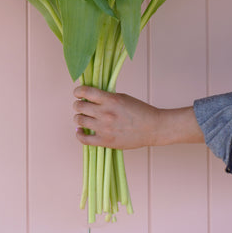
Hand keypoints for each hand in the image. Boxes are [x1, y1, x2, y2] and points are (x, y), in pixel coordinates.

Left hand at [72, 86, 203, 149]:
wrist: (153, 128)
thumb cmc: (140, 111)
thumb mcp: (123, 97)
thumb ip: (106, 97)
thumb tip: (89, 97)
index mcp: (111, 100)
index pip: (85, 92)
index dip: (78, 91)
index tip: (77, 92)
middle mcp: (105, 113)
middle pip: (79, 106)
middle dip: (78, 104)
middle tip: (80, 105)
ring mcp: (104, 128)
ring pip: (79, 120)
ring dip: (79, 117)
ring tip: (82, 117)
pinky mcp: (106, 141)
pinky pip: (84, 139)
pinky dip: (79, 134)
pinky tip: (80, 131)